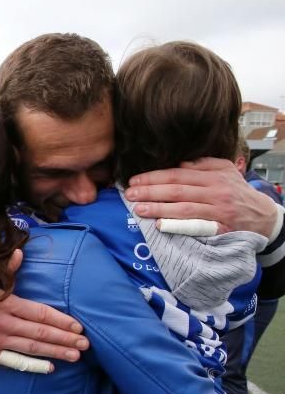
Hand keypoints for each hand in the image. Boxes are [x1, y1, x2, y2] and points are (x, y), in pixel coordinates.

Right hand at [0, 251, 88, 367]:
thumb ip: (3, 268)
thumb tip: (20, 254)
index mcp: (4, 304)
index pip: (40, 314)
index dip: (61, 321)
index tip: (78, 326)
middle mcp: (3, 324)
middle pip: (41, 334)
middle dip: (65, 339)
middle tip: (86, 345)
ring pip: (32, 349)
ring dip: (56, 353)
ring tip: (75, 356)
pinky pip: (14, 362)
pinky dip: (32, 366)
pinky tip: (49, 368)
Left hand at [125, 158, 277, 236]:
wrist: (263, 217)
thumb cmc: (236, 192)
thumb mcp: (224, 172)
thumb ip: (202, 166)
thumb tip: (179, 164)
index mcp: (214, 176)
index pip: (178, 175)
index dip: (154, 177)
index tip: (134, 180)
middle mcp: (216, 192)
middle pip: (177, 191)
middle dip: (150, 191)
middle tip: (130, 194)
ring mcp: (218, 211)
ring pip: (183, 208)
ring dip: (158, 208)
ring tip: (138, 208)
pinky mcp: (220, 229)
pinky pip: (195, 227)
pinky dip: (177, 226)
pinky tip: (160, 225)